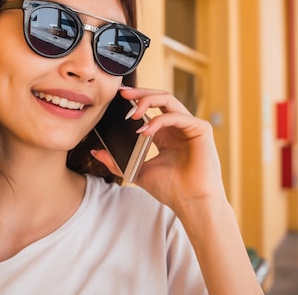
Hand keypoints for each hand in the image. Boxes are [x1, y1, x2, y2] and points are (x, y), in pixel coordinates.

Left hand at [91, 87, 226, 215]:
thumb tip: (96, 151)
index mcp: (166, 133)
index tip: (118, 97)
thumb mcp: (137, 171)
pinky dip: (158, 121)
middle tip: (123, 93)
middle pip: (160, 97)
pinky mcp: (201, 129)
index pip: (151, 107)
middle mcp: (178, 126)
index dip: (136, 99)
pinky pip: (176, 116)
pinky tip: (144, 131)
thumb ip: (117, 161)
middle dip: (140, 93)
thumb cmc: (171, 190)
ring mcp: (190, 126)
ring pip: (169, 100)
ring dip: (148, 101)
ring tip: (132, 113)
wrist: (192, 204)